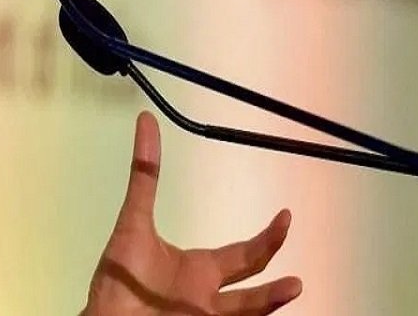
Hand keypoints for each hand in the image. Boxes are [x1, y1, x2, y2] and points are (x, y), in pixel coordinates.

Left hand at [83, 112, 301, 315]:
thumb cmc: (119, 276)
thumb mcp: (133, 222)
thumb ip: (144, 175)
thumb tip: (145, 121)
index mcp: (198, 269)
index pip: (244, 254)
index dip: (267, 238)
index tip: (286, 216)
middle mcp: (207, 295)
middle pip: (253, 289)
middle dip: (276, 284)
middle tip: (299, 277)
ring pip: (248, 312)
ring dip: (270, 302)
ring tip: (295, 287)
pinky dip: (253, 315)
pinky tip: (269, 311)